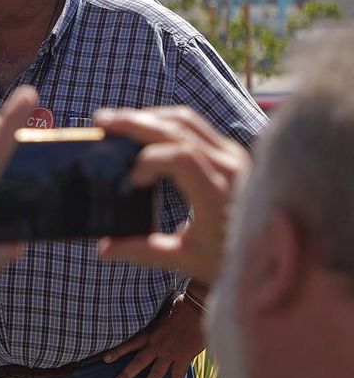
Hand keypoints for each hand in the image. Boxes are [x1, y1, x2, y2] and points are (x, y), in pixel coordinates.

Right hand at [95, 106, 250, 284]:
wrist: (275, 255)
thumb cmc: (231, 259)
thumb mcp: (186, 259)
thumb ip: (144, 251)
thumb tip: (103, 249)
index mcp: (218, 193)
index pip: (179, 157)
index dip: (147, 162)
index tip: (130, 183)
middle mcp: (229, 166)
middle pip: (177, 128)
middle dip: (135, 122)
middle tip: (102, 122)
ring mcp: (233, 155)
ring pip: (186, 120)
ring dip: (148, 117)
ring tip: (117, 122)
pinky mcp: (231, 152)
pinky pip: (195, 126)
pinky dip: (164, 122)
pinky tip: (143, 129)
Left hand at [102, 295, 206, 377]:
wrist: (198, 308)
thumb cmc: (180, 306)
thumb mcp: (160, 312)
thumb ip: (153, 322)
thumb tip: (146, 321)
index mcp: (149, 333)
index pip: (128, 343)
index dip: (116, 352)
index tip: (103, 360)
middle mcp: (156, 344)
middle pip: (138, 362)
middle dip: (126, 375)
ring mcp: (170, 352)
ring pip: (156, 372)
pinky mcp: (184, 356)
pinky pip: (178, 374)